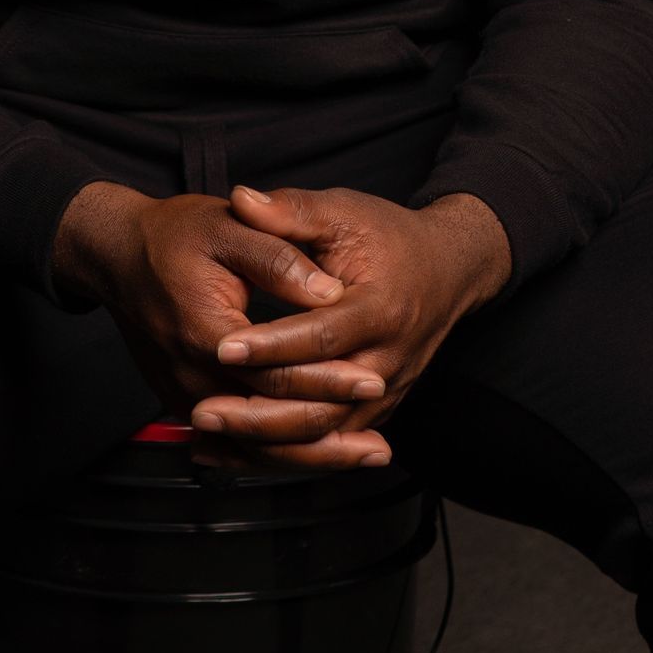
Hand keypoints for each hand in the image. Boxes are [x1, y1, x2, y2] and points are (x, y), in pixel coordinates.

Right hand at [51, 182, 391, 458]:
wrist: (117, 256)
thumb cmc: (173, 235)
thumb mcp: (228, 227)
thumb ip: (278, 259)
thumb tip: (329, 292)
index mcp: (204, 332)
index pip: (275, 373)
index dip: (327, 379)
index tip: (374, 380)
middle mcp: (191, 376)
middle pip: (266, 425)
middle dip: (327, 439)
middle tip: (380, 446)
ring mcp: (184, 395)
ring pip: (252, 444)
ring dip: (309, 456)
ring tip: (364, 456)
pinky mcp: (184, 402)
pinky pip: (236, 440)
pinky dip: (279, 451)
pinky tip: (319, 454)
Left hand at [189, 185, 510, 468]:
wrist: (448, 270)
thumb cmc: (390, 239)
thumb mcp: (343, 213)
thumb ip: (292, 210)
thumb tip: (243, 199)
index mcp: (381, 310)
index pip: (321, 337)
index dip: (272, 346)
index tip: (224, 348)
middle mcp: (387, 362)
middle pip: (322, 406)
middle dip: (260, 414)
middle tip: (204, 411)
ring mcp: (384, 393)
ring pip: (322, 435)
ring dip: (265, 444)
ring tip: (209, 439)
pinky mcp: (375, 410)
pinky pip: (326, 442)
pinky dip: (280, 453)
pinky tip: (232, 453)